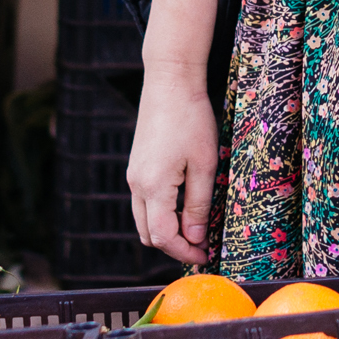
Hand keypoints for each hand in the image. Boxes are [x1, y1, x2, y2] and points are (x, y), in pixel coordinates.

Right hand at [127, 78, 222, 265]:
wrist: (169, 82)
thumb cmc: (191, 118)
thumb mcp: (204, 163)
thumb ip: (199, 204)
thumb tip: (196, 237)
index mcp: (153, 186)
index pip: (163, 237)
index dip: (185, 252)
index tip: (205, 256)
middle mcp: (137, 184)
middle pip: (149, 234)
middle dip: (174, 245)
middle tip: (202, 245)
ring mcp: (134, 175)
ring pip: (144, 220)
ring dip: (167, 230)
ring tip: (196, 226)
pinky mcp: (137, 167)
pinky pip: (144, 203)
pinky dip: (161, 214)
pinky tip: (184, 206)